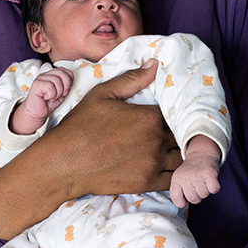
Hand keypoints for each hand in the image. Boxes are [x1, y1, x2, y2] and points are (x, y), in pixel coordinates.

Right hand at [0, 60, 181, 240]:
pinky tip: (170, 166)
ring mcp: (154, 164)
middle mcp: (156, 140)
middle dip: (179, 131)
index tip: (166, 113)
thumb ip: (132, 79)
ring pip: (183, 157)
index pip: (175, 111)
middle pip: (182, 134)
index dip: (173, 111)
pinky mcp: (147, 183)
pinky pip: (174, 178)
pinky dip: (177, 173)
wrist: (64, 163)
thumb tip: (154, 64)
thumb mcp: (103, 94)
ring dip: (180, 151)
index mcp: (149, 117)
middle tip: (169, 130)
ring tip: (171, 147)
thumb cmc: (80, 126)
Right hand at [11, 67, 72, 133]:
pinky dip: (51, 95)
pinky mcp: (36, 84)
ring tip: (52, 97)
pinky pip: (50, 86)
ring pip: (56, 80)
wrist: (37, 113)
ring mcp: (40, 78)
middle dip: (66, 85)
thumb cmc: (47, 104)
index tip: (67, 89)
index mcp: (51, 75)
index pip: (64, 70)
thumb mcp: (61, 94)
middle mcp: (46, 75)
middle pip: (62, 73)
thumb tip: (72, 82)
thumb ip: (66, 86)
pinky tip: (47, 98)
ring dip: (57, 93)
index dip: (69, 79)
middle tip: (62, 94)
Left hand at [169, 135, 221, 207]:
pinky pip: (214, 190)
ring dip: (205, 190)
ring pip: (204, 195)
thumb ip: (177, 194)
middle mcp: (186, 177)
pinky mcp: (210, 174)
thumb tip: (182, 205)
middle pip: (193, 199)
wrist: (201, 155)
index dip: (184, 201)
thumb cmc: (190, 171)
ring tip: (203, 181)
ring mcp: (198, 175)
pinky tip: (210, 181)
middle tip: (196, 186)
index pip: (178, 201)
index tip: (186, 194)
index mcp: (176, 179)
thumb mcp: (178, 180)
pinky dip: (214, 188)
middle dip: (197, 196)